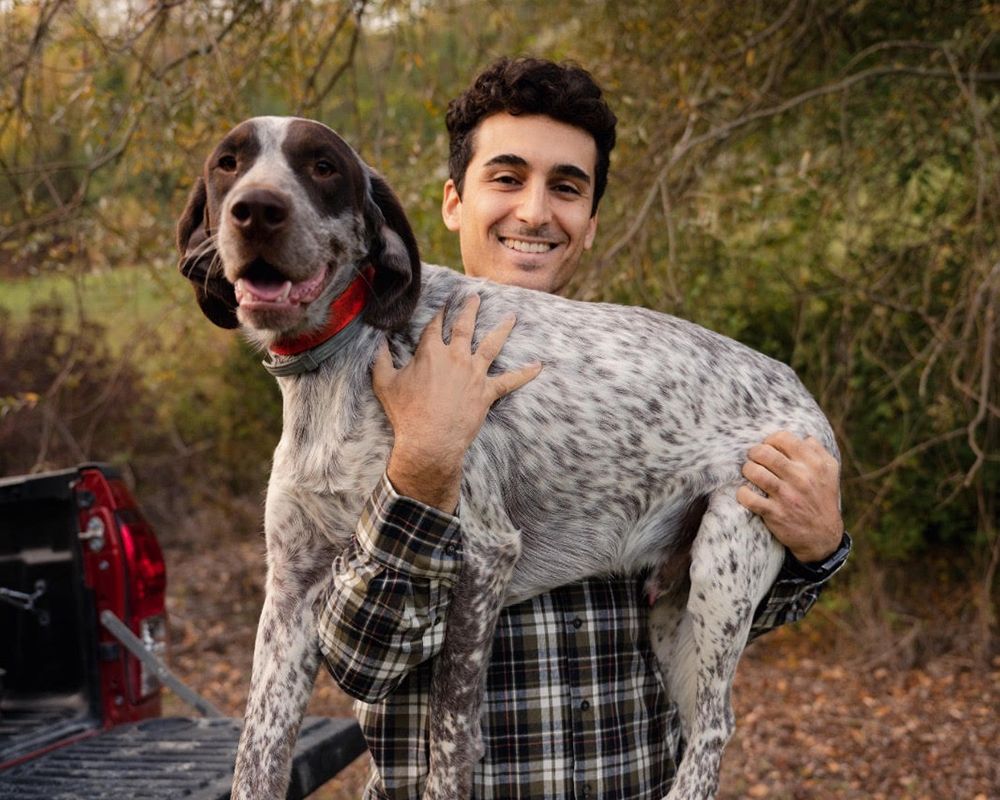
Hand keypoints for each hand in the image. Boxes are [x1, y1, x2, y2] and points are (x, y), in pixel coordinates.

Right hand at [372, 294, 541, 512]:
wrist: (430, 441)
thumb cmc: (406, 414)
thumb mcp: (385, 384)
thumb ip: (380, 360)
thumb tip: (377, 343)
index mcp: (430, 353)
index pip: (434, 326)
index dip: (438, 314)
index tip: (443, 303)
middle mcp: (455, 357)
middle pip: (464, 326)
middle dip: (470, 309)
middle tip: (476, 296)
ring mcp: (474, 374)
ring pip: (491, 345)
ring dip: (502, 329)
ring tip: (511, 316)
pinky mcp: (487, 393)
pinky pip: (510, 381)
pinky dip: (525, 373)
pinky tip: (538, 366)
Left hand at [736, 431, 842, 563]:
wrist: (823, 535)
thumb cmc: (822, 498)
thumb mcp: (830, 472)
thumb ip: (818, 451)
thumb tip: (804, 437)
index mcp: (813, 464)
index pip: (784, 438)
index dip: (771, 440)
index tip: (769, 448)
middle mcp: (801, 478)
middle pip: (765, 453)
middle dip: (754, 453)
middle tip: (754, 458)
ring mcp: (787, 496)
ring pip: (755, 473)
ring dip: (748, 470)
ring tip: (750, 473)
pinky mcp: (776, 514)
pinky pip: (750, 498)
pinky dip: (742, 493)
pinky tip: (745, 492)